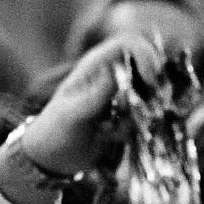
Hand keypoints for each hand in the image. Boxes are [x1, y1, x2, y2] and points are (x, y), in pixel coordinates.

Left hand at [21, 35, 164, 175]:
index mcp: (96, 65)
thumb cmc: (54, 131)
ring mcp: (121, 96)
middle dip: (151, 89)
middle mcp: (111, 76)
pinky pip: (145, 117)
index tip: (151, 80)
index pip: (129, 44)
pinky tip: (110, 138)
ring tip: (114, 130)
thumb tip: (117, 69)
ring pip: (150, 94)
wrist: (51, 159)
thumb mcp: (73, 114)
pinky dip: (135, 129)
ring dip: (143, 113)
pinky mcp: (126, 117)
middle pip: (147, 66)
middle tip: (146, 110)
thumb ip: (96, 93)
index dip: (145, 55)